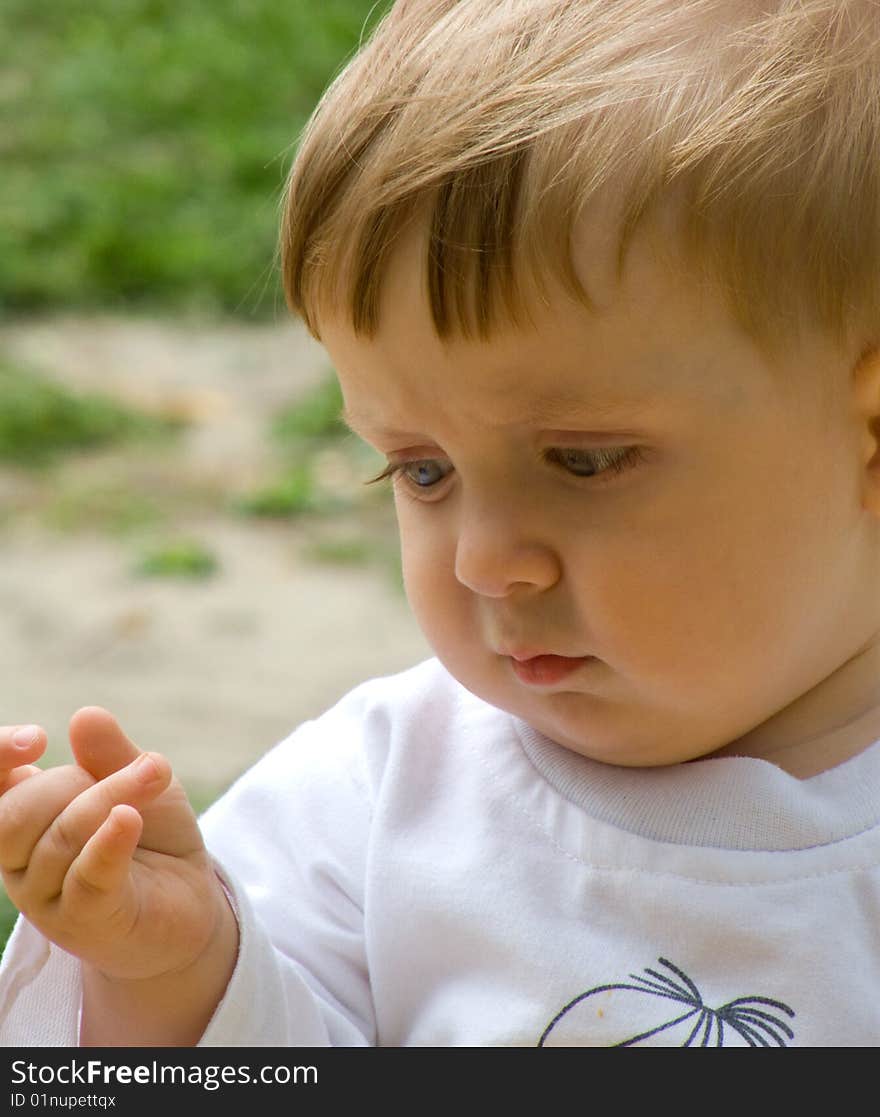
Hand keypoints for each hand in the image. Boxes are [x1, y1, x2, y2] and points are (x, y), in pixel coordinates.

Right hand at [0, 709, 230, 983]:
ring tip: (154, 776)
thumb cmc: (151, 836)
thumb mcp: (136, 782)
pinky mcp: (86, 922)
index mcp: (22, 819)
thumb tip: (85, 716)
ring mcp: (47, 898)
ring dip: (112, 797)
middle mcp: (20, 862)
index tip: (36, 739)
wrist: (189, 902)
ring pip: (60, 839)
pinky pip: (88, 877)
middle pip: (17, 812)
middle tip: (138, 769)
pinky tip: (129, 818)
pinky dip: (109, 841)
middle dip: (73, 780)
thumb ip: (108, 754)